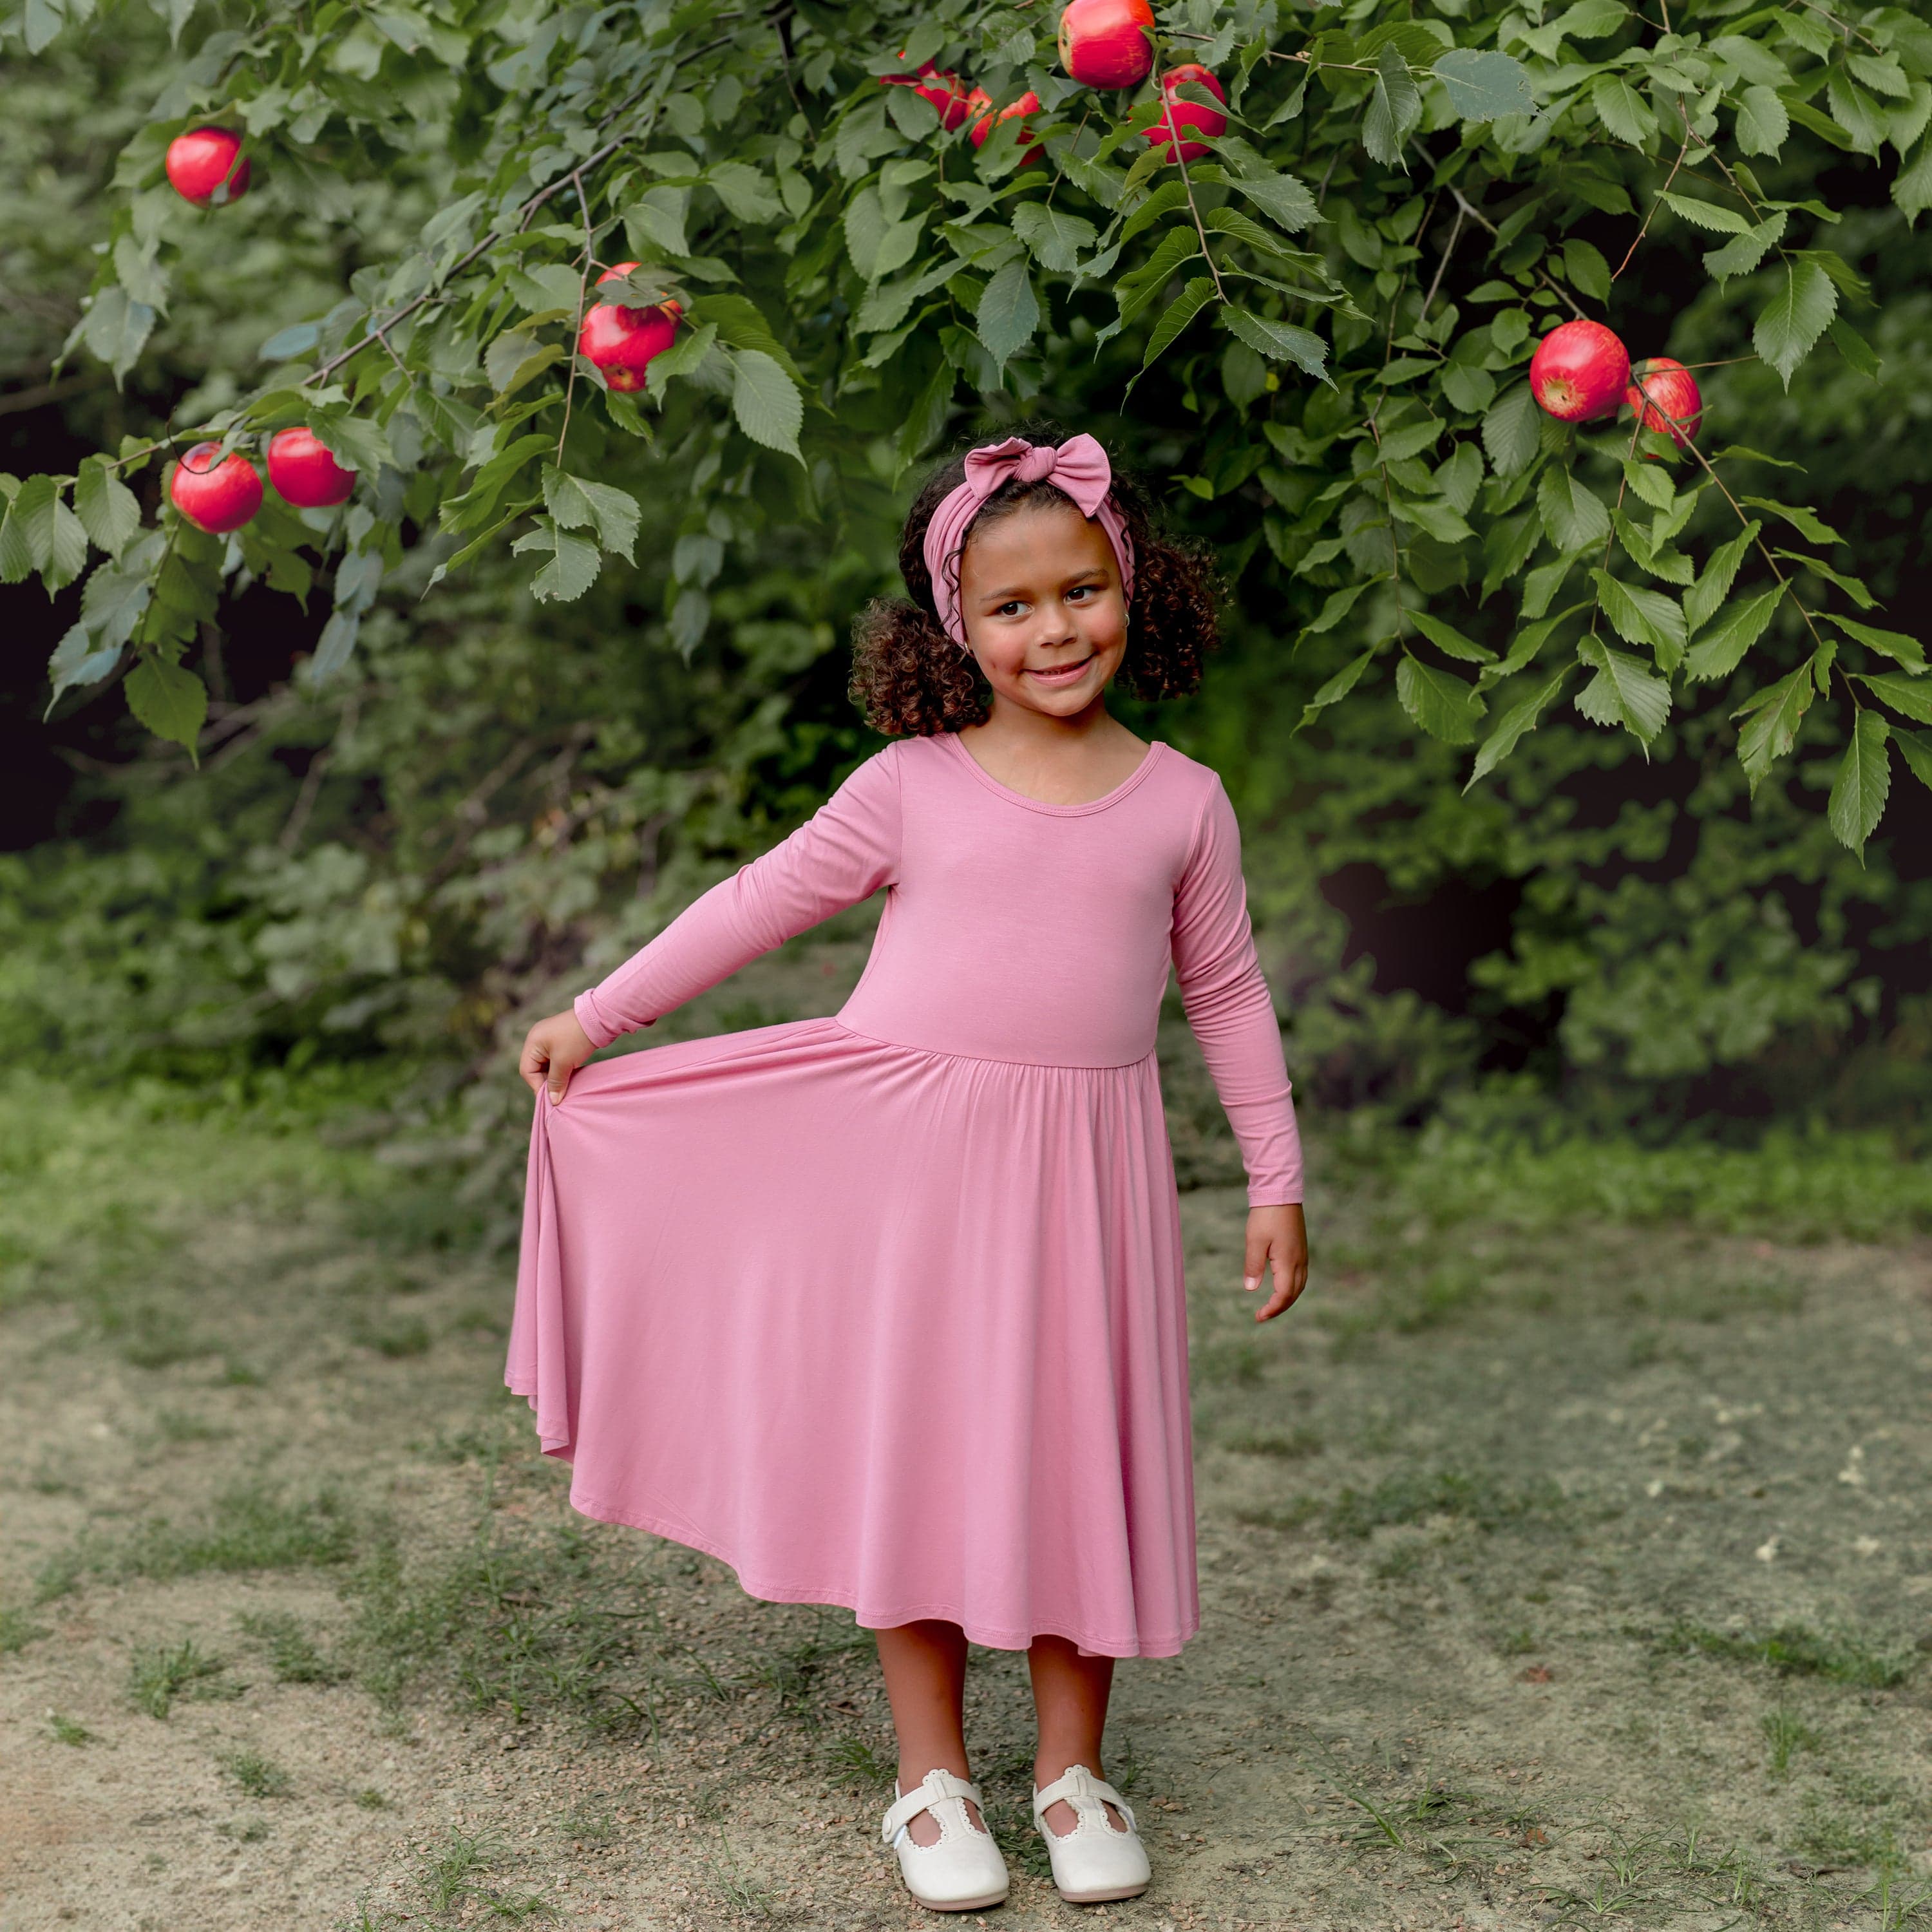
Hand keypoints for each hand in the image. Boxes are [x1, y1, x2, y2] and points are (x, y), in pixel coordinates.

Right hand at [519, 1008, 595, 1105]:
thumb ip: (556, 1082)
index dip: (537, 1086)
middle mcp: (537, 1039)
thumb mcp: (564, 1062)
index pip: (527, 1070)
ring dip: (555, 1077)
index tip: (550, 1098)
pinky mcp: (561, 1040)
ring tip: (565, 1088)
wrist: (599, 1018)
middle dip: (547, 1082)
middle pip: (536, 1068)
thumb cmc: (577, 1038)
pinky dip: (561, 1070)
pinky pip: (556, 1060)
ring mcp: (549, 1039)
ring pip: (547, 1065)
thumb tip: (553, 1101)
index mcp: (533, 1042)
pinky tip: (570, 1077)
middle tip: (558, 1095)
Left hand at [1242, 1203, 1307, 1321]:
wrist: (1281, 1192)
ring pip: (1299, 1286)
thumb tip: (1251, 1289)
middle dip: (1279, 1307)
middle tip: (1263, 1315)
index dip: (1272, 1309)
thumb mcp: (1254, 1240)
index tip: (1258, 1317)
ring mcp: (1302, 1254)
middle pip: (1293, 1294)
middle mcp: (1299, 1261)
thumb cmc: (1266, 1215)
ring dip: (1287, 1299)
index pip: (1283, 1295)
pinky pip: (1300, 1275)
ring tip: (1272, 1305)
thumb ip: (1253, 1266)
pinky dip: (1292, 1287)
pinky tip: (1282, 1286)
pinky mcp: (1301, 1248)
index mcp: (1288, 1261)